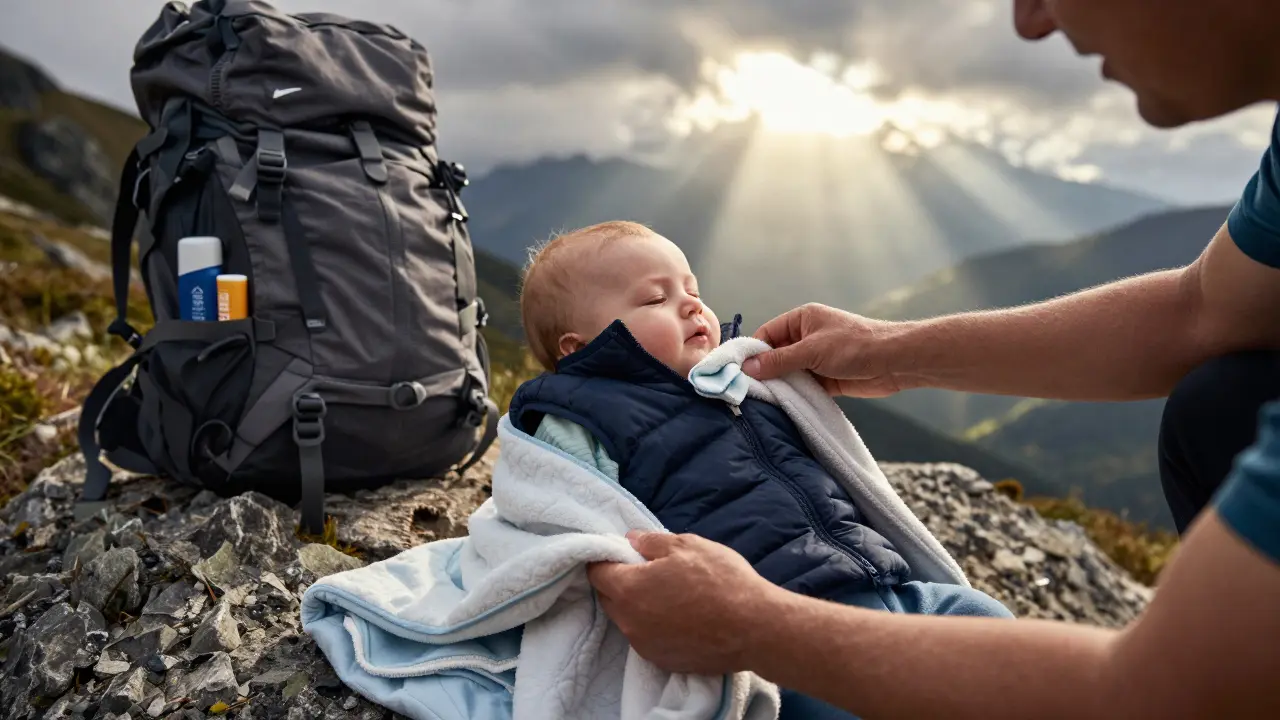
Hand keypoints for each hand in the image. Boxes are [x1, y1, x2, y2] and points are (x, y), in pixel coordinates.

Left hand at [586, 531, 781, 675]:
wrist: (755, 628)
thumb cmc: (721, 581)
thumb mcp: (687, 546)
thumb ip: (651, 542)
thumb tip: (630, 540)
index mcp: (629, 589)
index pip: (596, 572)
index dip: (605, 559)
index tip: (620, 553)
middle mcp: (629, 622)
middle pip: (609, 598)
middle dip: (620, 582)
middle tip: (647, 570)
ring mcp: (644, 646)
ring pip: (628, 619)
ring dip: (638, 605)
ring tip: (668, 594)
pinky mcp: (662, 661)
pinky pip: (647, 638)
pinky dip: (654, 626)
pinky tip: (680, 616)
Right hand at [743, 303, 906, 396]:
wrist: (895, 362)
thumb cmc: (855, 345)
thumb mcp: (812, 350)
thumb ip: (779, 360)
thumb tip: (748, 367)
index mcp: (802, 319)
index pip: (768, 334)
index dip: (753, 351)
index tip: (739, 370)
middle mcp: (807, 337)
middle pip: (776, 355)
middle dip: (765, 370)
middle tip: (748, 389)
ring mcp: (817, 359)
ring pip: (789, 373)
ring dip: (781, 385)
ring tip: (763, 400)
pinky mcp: (826, 378)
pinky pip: (803, 386)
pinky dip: (795, 394)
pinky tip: (783, 405)